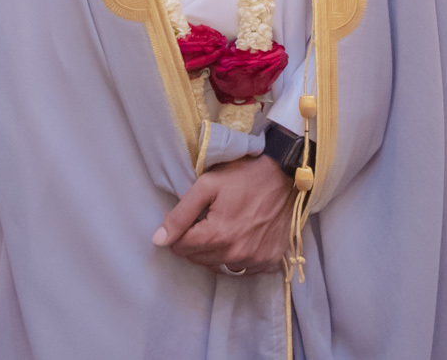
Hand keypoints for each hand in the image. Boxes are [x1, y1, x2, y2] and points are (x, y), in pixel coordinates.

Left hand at [153, 154, 293, 273]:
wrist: (287, 177)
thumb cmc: (246, 176)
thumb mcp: (208, 185)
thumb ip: (181, 214)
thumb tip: (159, 240)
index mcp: (218, 235)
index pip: (181, 248)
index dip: (177, 233)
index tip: (186, 220)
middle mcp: (236, 254)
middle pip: (198, 259)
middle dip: (194, 242)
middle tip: (204, 221)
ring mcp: (254, 261)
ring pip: (218, 267)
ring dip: (213, 252)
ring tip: (221, 230)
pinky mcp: (269, 262)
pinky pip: (242, 270)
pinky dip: (236, 258)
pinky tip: (239, 239)